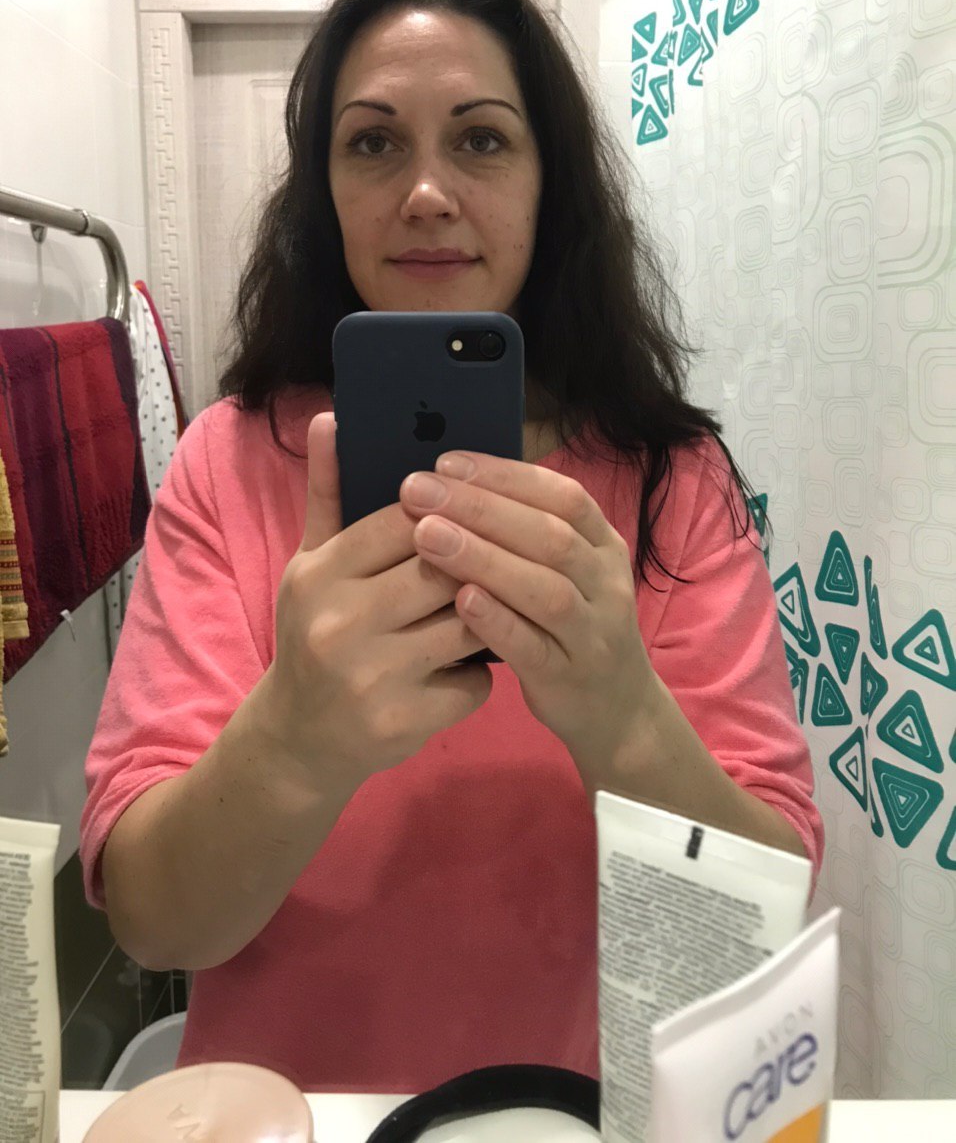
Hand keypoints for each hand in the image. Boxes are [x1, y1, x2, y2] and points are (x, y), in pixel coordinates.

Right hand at [267, 414, 492, 791]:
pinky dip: (482, 672)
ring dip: (488, 613)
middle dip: (477, 561)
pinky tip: (470, 665)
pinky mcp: (403, 723)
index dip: (446, 512)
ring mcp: (371, 677)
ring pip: (469, 623)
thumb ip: (328, 491)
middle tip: (495, 557)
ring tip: (489, 603)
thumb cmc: (314, 634)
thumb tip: (331, 417)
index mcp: (320, 575)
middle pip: (444, 568)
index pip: (404, 520)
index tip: (466, 513)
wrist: (298, 741)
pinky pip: (474, 683)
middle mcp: (339, 624)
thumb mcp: (309, 563)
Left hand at [399, 451, 654, 784]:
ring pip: (545, 589)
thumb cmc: (568, 627)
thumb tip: (451, 482)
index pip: (561, 495)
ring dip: (483, 557)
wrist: (616, 709)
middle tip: (418, 490)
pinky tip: (460, 601)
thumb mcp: (562, 571)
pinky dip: (498, 622)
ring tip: (427, 535)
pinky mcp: (571, 677)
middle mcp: (606, 582)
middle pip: (549, 534)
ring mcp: (593, 632)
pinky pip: (535, 647)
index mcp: (602, 544)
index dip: (504, 475)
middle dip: (480, 507)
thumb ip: (522, 531)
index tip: (446, 462)